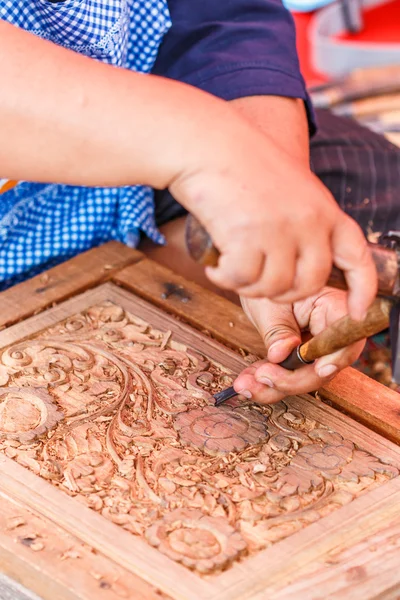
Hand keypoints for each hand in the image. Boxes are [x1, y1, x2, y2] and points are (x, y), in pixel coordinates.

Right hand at [170, 107, 375, 319]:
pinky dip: (225, 279)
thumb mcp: (290, 190)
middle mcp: (308, 222)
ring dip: (248, 287)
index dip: (362, 291)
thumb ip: (303, 225)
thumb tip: (297, 270)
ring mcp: (280, 230)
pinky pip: (241, 280)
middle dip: (283, 294)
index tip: (356, 313)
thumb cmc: (243, 165)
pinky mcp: (248, 236)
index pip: (357, 258)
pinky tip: (215, 267)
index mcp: (324, 210)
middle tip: (258, 284)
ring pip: (273, 288)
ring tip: (230, 270)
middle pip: (309, 284)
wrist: (208, 142)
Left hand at [233, 290, 365, 403]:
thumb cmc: (265, 283)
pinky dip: (266, 383)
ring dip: (273, 387)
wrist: (255, 282)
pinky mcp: (299, 358)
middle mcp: (330, 330)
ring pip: (304, 377)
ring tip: (244, 385)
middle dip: (292, 380)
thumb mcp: (269, 304)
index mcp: (334, 306)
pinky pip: (288, 376)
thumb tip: (282, 355)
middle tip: (262, 377)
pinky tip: (246, 384)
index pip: (345, 337)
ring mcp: (317, 347)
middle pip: (325, 366)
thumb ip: (277, 330)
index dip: (337, 357)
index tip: (320, 369)